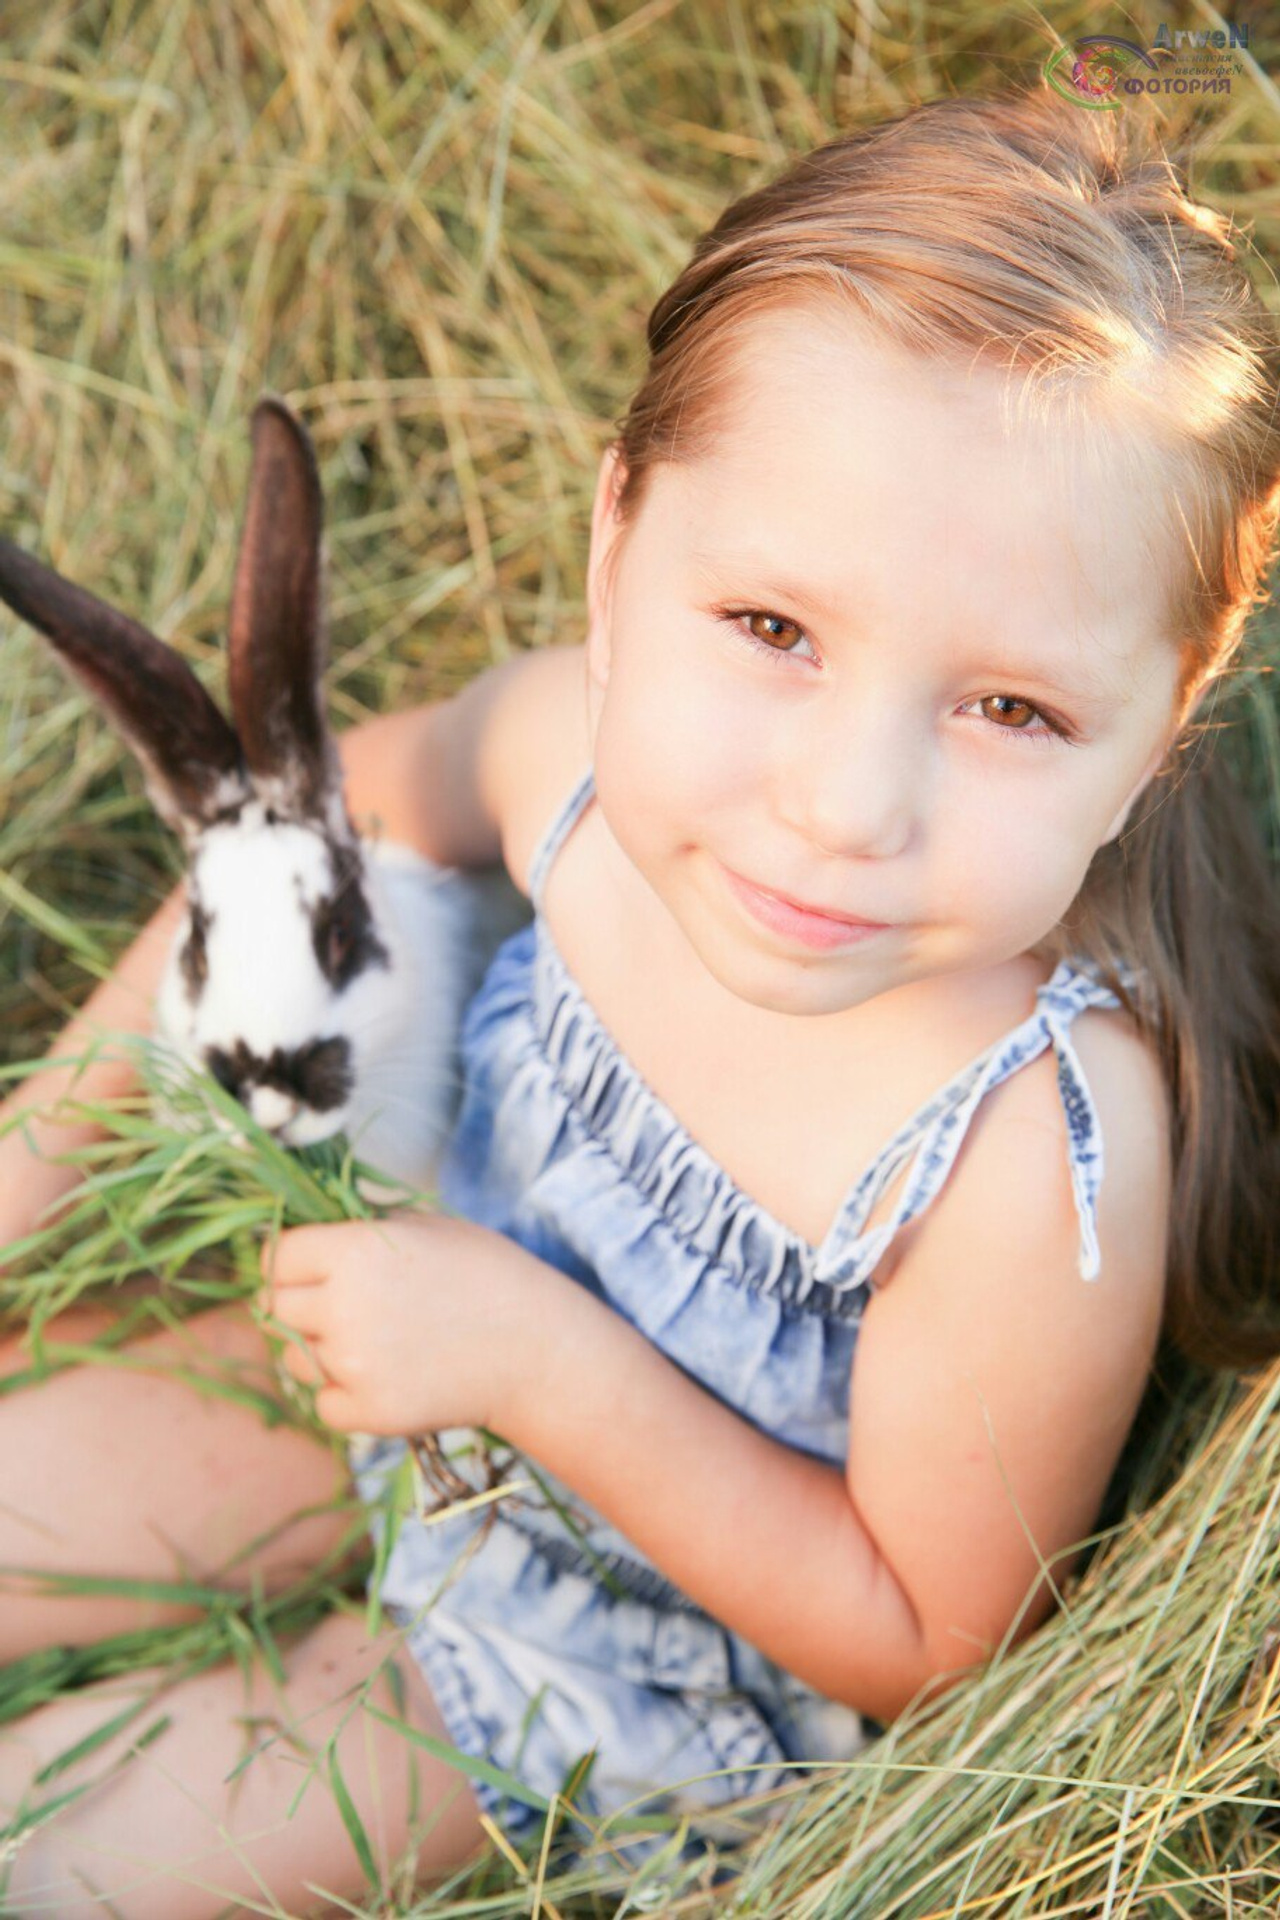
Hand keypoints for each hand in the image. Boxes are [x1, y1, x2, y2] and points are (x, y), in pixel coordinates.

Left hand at [257, 1209, 558, 1436]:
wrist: (539, 1350)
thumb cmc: (488, 1274)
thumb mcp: (426, 1226)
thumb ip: (361, 1226)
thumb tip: (309, 1226)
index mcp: (354, 1250)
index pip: (275, 1257)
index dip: (289, 1261)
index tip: (308, 1269)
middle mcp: (344, 1306)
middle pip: (277, 1308)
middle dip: (302, 1305)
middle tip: (344, 1307)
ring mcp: (353, 1364)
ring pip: (296, 1358)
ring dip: (320, 1350)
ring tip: (375, 1341)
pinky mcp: (369, 1412)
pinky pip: (322, 1403)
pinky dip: (342, 1394)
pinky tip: (385, 1376)